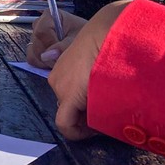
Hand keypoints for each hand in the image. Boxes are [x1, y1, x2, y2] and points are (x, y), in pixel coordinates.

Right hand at [27, 10, 86, 68]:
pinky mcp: (34, 48)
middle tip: (64, 57)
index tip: (62, 51)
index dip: (50, 44)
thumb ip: (64, 46)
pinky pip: (32, 59)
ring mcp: (35, 37)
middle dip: (49, 55)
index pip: (42, 31)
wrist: (85, 43)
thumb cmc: (83, 36)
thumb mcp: (78, 39)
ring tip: (61, 59)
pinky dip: (42, 64)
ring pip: (33, 52)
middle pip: (36, 43)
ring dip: (46, 60)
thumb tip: (47, 56)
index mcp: (49, 16)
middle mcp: (39, 24)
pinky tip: (54, 62)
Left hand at [48, 0, 130, 139]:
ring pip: (70, 113)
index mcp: (63, 67)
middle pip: (69, 104)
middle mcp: (57, 78)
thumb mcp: (97, 54)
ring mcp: (60, 87)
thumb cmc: (107, 40)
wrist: (107, 33)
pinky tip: (94, 130)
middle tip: (105, 112)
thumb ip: (91, 70)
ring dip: (86, 118)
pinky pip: (65, 124)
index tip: (100, 106)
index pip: (68, 93)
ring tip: (105, 115)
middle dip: (85, 112)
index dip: (82, 105)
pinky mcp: (67, 97)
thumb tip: (101, 83)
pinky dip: (77, 132)